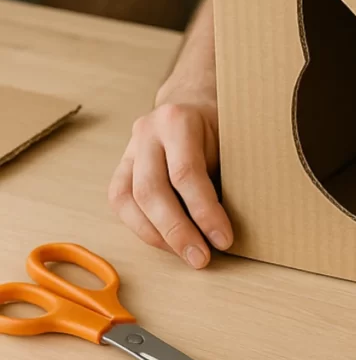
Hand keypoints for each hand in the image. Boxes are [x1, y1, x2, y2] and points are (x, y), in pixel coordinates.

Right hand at [108, 98, 231, 267]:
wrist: (191, 100)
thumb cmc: (220, 125)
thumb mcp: (231, 138)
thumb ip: (226, 173)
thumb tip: (231, 225)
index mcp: (178, 120)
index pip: (187, 174)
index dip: (205, 212)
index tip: (224, 240)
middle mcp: (147, 132)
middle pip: (153, 192)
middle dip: (178, 232)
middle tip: (201, 259)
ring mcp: (129, 148)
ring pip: (130, 200)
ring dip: (158, 236)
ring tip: (186, 256)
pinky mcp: (120, 166)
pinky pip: (121, 203)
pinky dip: (142, 228)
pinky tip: (165, 243)